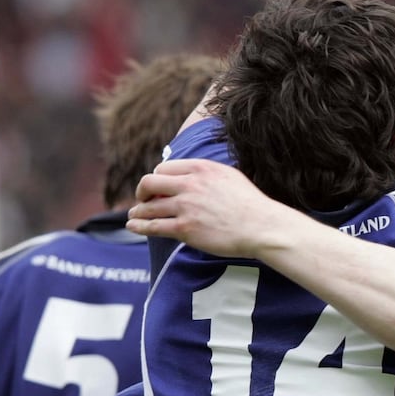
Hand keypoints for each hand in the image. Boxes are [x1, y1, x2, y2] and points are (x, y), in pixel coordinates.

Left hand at [127, 158, 284, 257]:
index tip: (158, 187)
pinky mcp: (185, 228)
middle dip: (142, 191)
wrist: (261, 226)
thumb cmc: (250, 204)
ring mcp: (186, 207)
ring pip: (148, 206)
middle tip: (142, 199)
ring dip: (138, 212)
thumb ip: (206, 172)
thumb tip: (191, 174)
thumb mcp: (229, 176)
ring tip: (134, 216)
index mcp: (201, 168)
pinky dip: (139, 226)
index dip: (158, 177)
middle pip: (149, 182)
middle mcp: (190, 184)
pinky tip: (133, 226)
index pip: (165, 167)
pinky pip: (153, 226)